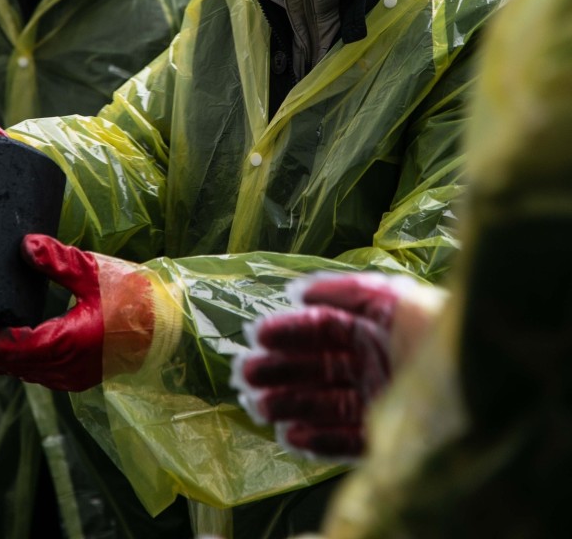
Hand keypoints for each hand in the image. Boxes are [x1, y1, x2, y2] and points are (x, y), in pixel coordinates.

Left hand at [0, 235, 158, 391]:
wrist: (171, 324)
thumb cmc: (138, 297)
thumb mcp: (97, 270)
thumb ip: (59, 259)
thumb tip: (25, 244)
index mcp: (68, 343)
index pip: (12, 348)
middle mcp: (65, 368)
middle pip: (8, 366)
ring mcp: (71, 376)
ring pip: (20, 373)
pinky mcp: (78, 375)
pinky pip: (35, 374)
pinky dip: (13, 363)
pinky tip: (3, 351)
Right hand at [232, 272, 443, 459]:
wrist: (482, 382)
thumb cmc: (439, 331)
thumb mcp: (395, 297)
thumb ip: (347, 290)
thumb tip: (299, 291)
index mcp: (378, 325)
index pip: (325, 327)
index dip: (291, 330)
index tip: (258, 335)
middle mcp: (377, 360)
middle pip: (319, 364)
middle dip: (282, 368)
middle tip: (246, 373)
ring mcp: (381, 398)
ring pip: (324, 401)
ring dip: (289, 402)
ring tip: (258, 405)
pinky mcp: (388, 433)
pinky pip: (344, 437)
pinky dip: (316, 437)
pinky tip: (290, 433)